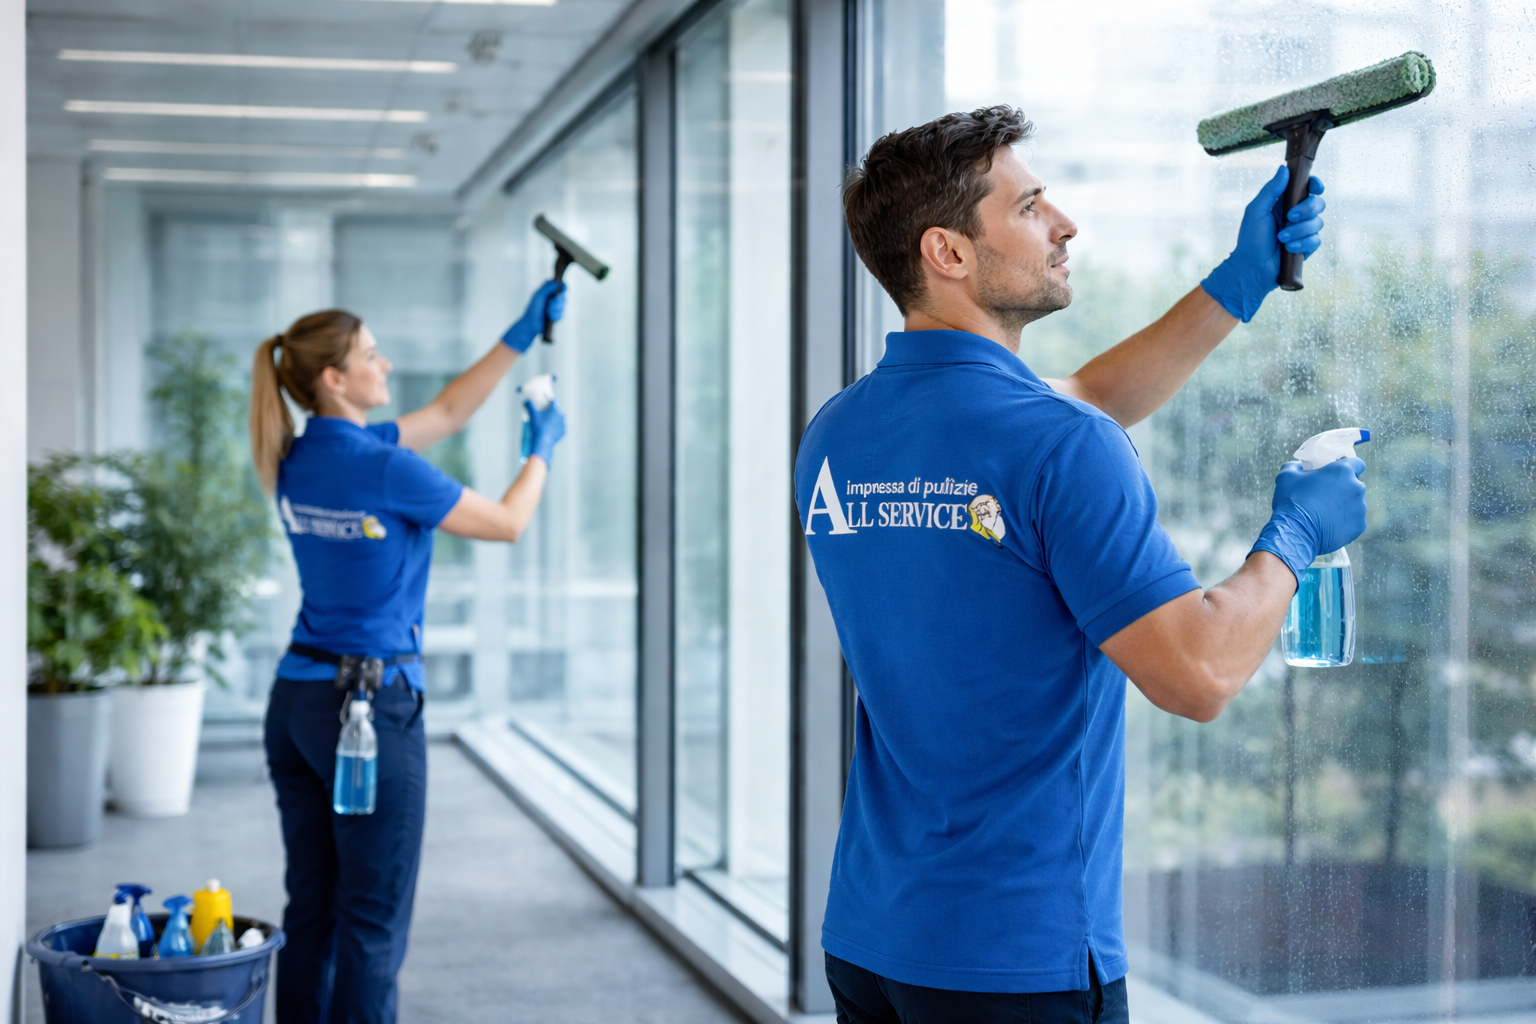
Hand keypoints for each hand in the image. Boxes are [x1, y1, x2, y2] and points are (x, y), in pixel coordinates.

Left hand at [500, 280, 567, 352]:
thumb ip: (547, 287)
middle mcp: (552, 298)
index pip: (560, 286)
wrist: (531, 324)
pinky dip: (556, 316)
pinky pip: (562, 314)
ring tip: (547, 313)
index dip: (563, 288)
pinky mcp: (556, 315)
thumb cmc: (533, 309)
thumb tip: (557, 282)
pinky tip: (550, 318)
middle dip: (557, 302)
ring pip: (563, 306)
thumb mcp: (539, 296)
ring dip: (555, 310)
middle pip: (563, 296)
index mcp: (547, 291)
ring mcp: (555, 307)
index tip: (561, 291)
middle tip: (550, 305)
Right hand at [525, 399, 565, 465]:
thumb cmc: (538, 426)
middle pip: (556, 411)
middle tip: (543, 416)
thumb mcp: (532, 414)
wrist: (543, 441)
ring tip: (546, 424)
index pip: (554, 401)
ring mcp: (563, 424)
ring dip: (554, 420)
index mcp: (555, 409)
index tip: (545, 405)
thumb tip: (526, 401)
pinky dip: (555, 428)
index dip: (549, 402)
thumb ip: (529, 404)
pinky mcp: (563, 432)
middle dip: (551, 413)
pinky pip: (559, 428)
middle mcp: (561, 415)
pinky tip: (550, 430)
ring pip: (558, 420)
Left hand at [1200, 166, 1325, 322]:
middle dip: (1306, 210)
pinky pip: (1316, 240)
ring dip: (1299, 230)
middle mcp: (1295, 214)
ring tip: (1281, 238)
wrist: (1252, 268)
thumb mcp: (1256, 211)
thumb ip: (1270, 190)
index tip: (1315, 187)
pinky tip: (1288, 248)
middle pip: (1317, 203)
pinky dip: (1302, 243)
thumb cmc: (1250, 239)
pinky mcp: (1306, 246)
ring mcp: (1302, 231)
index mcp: (1283, 203)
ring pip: (1318, 222)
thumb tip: (1284, 169)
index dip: (1315, 185)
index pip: (1307, 188)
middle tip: (1289, 217)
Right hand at [1250, 456, 1366, 584]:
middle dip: (1343, 489)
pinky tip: (1329, 525)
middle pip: (1355, 485)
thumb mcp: (1286, 477)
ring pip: (1355, 504)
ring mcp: (1360, 508)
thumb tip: (1298, 467)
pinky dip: (1344, 522)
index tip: (1337, 474)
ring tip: (1325, 514)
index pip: (1357, 463)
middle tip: (1325, 496)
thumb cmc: (1292, 501)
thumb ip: (1295, 467)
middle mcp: (1356, 488)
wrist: (1296, 532)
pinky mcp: (1359, 526)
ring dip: (1344, 506)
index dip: (1347, 467)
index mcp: (1342, 471)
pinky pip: (1354, 521)